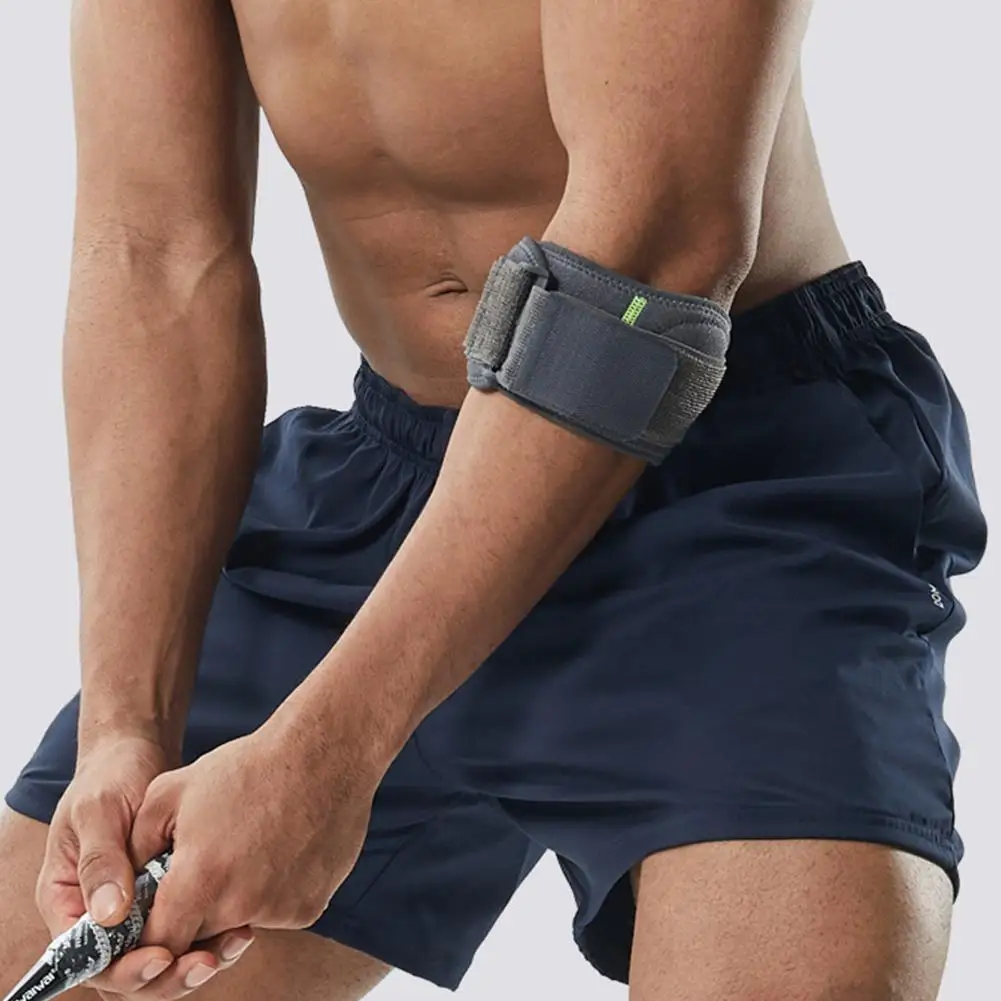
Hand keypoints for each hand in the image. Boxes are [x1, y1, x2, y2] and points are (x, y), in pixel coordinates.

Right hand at [35, 733, 255, 998]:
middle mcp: (98, 914)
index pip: (88, 959)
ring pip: (162, 957)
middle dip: (168, 974)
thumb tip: (108, 917)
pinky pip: (186, 928)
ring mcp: (134, 908)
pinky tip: (242, 926)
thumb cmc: (111, 775)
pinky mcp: (166, 896)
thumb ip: (101, 861)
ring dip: (196, 960)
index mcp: (67, 901)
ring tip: (235, 943)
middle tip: (208, 961)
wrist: (138, 751)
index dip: (124, 969)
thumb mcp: (98, 811)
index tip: (162, 957)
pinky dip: (210, 934)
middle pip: (128, 970)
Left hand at [126, 715, 377, 972]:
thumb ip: (137, 847)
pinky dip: (273, 892)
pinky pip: (277, 914)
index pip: (158, 944)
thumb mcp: (171, 791)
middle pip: (201, 936)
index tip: (157, 913)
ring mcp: (280, 909)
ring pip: (241, 924)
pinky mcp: (310, 907)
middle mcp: (240, 905)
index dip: (151, 935)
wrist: (324, 752)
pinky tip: (280, 849)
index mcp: (199, 879)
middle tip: (209, 864)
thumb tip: (128, 886)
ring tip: (249, 846)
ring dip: (237, 900)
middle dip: (196, 912)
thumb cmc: (247, 766)